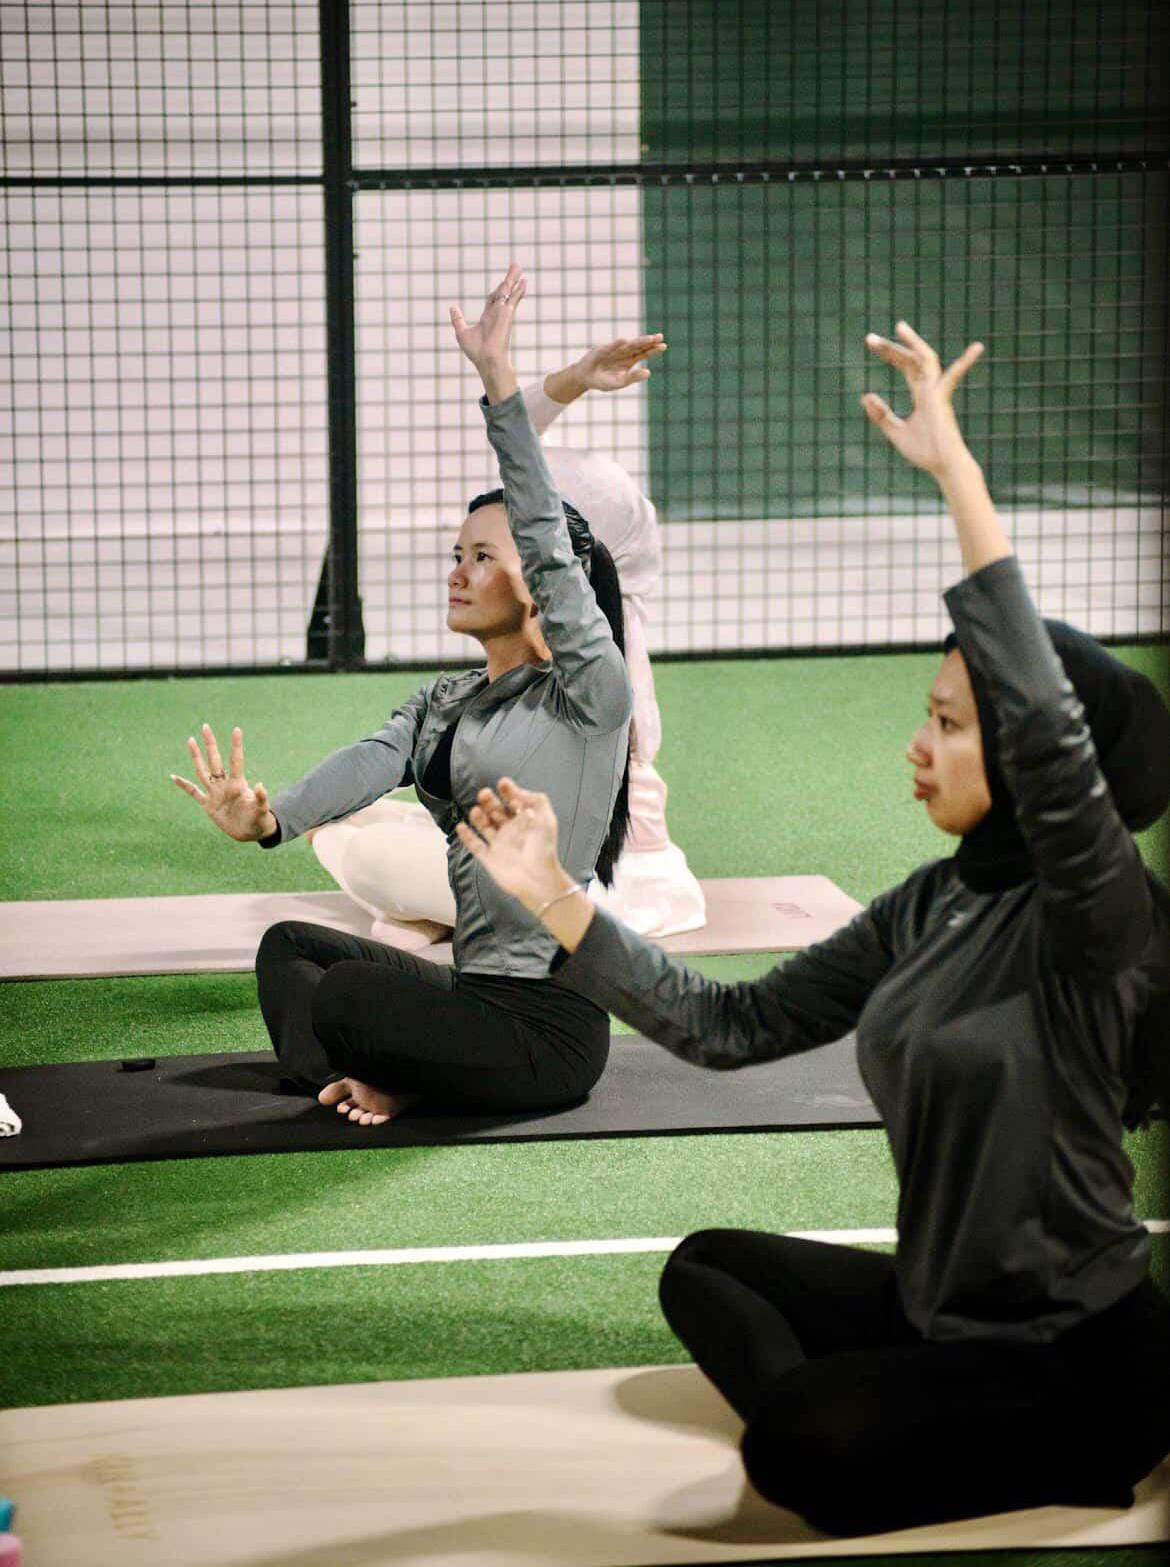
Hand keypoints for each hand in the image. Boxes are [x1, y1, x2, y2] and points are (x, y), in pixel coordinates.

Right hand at [171, 723, 276, 841]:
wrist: (250, 833)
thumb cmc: (259, 820)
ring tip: (190, 740)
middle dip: (210, 744)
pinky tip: (173, 776)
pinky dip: (184, 785)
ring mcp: (215, 793)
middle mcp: (224, 785)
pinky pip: (193, 792)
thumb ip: (261, 798)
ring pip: (202, 771)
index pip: (236, 761)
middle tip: (206, 726)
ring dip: (196, 756)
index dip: (236, 746)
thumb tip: (260, 785)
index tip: (236, 729)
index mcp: (238, 784)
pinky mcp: (208, 805)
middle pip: (215, 760)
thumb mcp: (262, 810)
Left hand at [449, 263, 525, 400]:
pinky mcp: (507, 314)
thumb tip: (452, 307)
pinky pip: (513, 299)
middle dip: (508, 280)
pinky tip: (523, 281)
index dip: (497, 291)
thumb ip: (458, 319)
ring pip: (508, 292)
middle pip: (503, 292)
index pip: (493, 300)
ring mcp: (503, 313)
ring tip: (518, 267)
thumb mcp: (462, 332)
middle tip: (515, 267)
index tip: (503, 283)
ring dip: (514, 279)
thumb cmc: (476, 352)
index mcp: (487, 318)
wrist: (487, 360)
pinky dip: (518, 290)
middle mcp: (497, 314)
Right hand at [455, 778, 565, 912]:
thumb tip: (519, 792)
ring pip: (484, 826)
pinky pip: (475, 845)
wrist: (537, 878)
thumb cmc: (543, 848)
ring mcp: (499, 845)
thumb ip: (536, 800)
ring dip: (478, 816)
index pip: (514, 802)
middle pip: (496, 812)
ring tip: (476, 810)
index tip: (503, 783)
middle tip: (484, 793)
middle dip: (490, 801)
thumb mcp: (546, 819)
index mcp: (525, 822)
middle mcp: (510, 831)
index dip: (508, 792)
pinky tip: (461, 825)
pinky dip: (467, 836)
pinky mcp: (490, 859)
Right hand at [575, 333, 666, 391]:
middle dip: (649, 342)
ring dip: (639, 341)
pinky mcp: (601, 351)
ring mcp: (612, 351)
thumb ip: (633, 377)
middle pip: (638, 346)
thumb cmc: (602, 381)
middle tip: (660, 337)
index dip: (653, 349)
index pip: (643, 353)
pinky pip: (610, 347)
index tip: (663, 345)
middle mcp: (622, 353)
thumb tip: (649, 372)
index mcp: (628, 361)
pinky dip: (616, 344)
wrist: (584, 378)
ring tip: (650, 339)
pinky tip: (624, 341)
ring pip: (627, 345)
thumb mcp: (619, 382)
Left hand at [861, 322, 983, 478]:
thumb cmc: (924, 451)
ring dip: (913, 343)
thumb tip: (866, 395)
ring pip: (926, 360)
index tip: (873, 343)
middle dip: (892, 348)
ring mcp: (937, 392)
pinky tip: (976, 348)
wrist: (941, 465)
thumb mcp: (896, 432)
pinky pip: (953, 377)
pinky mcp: (942, 400)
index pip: (907, 367)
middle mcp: (930, 388)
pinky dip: (965, 363)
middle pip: (911, 360)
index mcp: (922, 394)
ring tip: (899, 327)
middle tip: (869, 338)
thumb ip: (882, 415)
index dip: (892, 353)